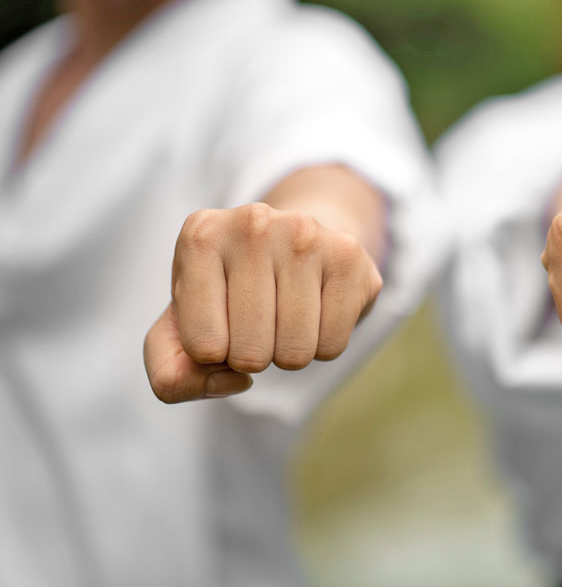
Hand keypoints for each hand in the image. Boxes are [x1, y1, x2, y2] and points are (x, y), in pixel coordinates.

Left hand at [144, 202, 382, 403]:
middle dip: (254, 356)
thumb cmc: (231, 294)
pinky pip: (332, 344)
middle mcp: (251, 223)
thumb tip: (232, 382)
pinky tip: (317, 311)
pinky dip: (323, 346)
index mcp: (200, 236)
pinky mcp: (348, 253)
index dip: (213, 355)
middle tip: (258, 324)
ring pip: (294, 352)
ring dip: (289, 353)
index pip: (202, 347)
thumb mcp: (181, 329)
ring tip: (286, 317)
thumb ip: (170, 374)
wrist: (297, 246)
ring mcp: (304, 233)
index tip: (221, 322)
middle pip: (250, 352)